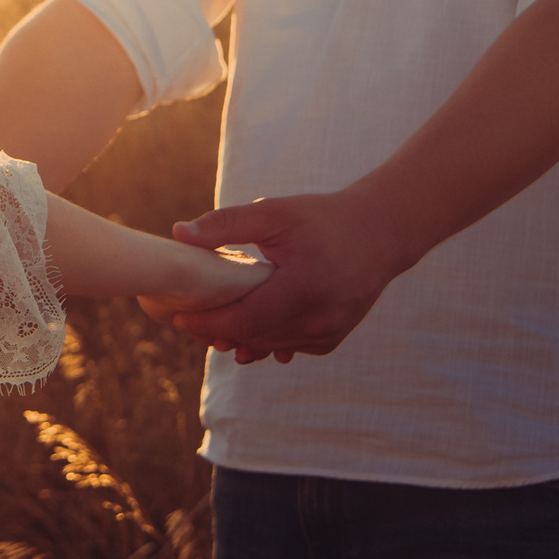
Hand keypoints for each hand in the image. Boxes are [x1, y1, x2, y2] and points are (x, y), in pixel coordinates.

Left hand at [152, 192, 414, 364]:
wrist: (378, 234)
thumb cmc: (322, 219)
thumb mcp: (274, 213)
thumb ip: (227, 223)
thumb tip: (179, 232)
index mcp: (304, 287)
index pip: (246, 320)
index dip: (209, 323)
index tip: (179, 317)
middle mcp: (320, 318)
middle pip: (254, 337)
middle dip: (217, 333)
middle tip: (186, 321)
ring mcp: (328, 333)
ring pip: (269, 345)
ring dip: (239, 339)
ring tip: (209, 325)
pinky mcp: (332, 339)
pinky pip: (288, 346)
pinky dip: (265, 339)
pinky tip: (245, 330)